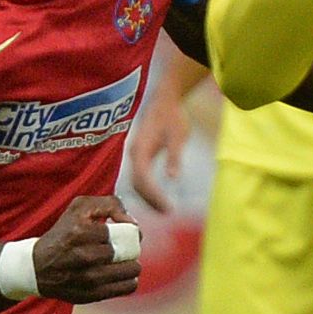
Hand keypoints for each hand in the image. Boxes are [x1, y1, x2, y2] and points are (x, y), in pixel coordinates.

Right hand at [34, 195, 142, 304]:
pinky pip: (127, 288)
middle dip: (130, 247)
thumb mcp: (80, 208)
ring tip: (123, 261)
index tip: (122, 232)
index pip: (122, 231)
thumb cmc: (63, 233)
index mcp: (79, 232)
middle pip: (127, 251)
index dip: (128, 231)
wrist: (36, 267)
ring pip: (131, 271)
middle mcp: (83, 256)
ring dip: (131, 264)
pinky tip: (119, 274)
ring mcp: (88, 279)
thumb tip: (133, 223)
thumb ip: (110, 204)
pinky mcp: (92, 295)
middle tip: (123, 247)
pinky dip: (128, 280)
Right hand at [126, 88, 191, 212]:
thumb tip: (172, 177)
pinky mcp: (139, 155)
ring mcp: (135, 154)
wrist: (165, 100)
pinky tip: (158, 197)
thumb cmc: (173, 116)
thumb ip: (174, 156)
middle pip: (137, 184)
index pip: (143, 179)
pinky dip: (148, 190)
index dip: (154, 196)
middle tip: (166, 213)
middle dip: (150, 200)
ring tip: (164, 209)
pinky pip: (140, 177)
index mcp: (141, 149)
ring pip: (137, 182)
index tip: (167, 207)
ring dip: (148, 197)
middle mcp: (134, 154)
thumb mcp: (178, 135)